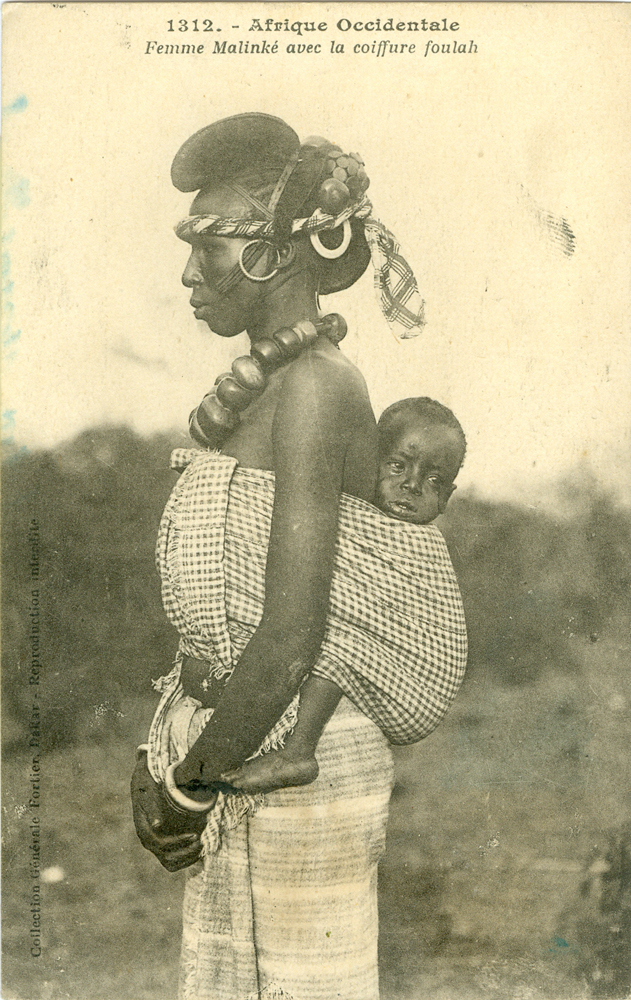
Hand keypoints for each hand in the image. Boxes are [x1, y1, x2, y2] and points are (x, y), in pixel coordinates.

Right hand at [130, 751, 207, 871]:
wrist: (159, 782)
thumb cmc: (155, 774)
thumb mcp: (150, 765)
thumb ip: (147, 760)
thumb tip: (142, 751)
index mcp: (141, 815)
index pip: (148, 834)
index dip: (165, 837)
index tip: (184, 832)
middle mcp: (146, 832)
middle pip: (159, 849)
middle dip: (179, 846)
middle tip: (197, 837)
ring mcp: (156, 841)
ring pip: (167, 860)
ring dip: (184, 856)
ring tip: (201, 844)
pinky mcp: (168, 846)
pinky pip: (174, 862)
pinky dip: (187, 861)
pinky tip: (201, 851)